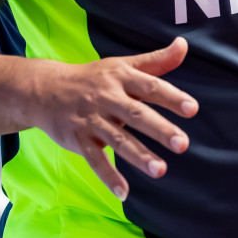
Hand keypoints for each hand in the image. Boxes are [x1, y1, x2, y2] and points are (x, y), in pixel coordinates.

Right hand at [28, 38, 196, 199]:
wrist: (44, 90)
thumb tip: (184, 45)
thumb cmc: (93, 78)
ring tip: (160, 170)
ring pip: (118, 140)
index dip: (172, 97)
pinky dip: (108, 177)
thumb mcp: (123, 65)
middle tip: (182, 144)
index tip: (193, 109)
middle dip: (159, 129)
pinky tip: (124, 193)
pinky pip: (94, 160)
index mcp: (121, 78)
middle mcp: (107, 98)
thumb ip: (156, 61)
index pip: (151, 87)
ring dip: (139, 156)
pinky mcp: (78, 140)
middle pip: (136, 114)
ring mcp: (91, 120)